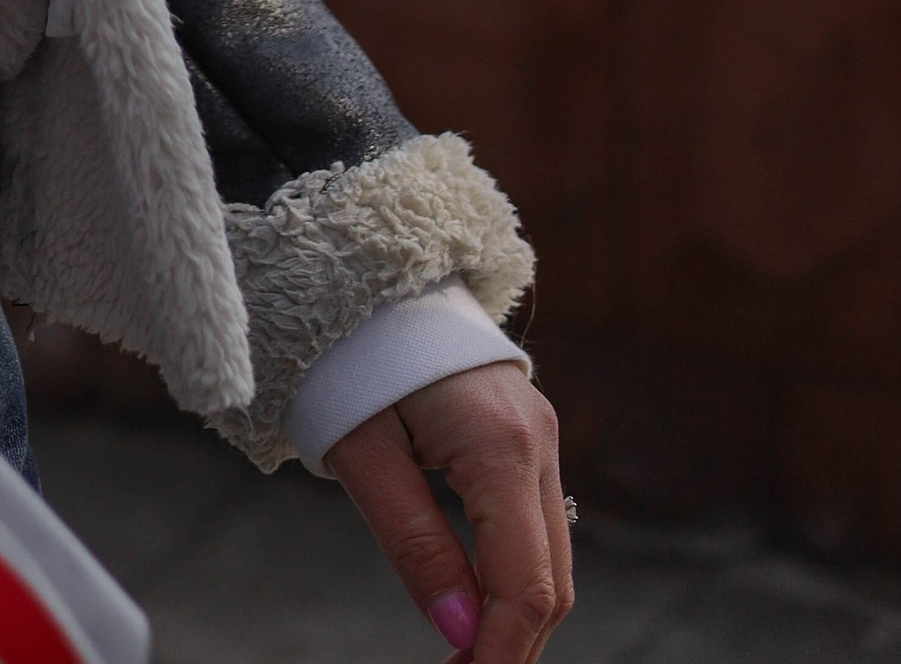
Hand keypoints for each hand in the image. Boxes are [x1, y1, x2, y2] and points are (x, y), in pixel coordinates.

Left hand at [324, 360, 570, 656]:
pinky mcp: (529, 432)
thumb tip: (460, 632)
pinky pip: (539, 524)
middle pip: (550, 580)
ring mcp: (541, 433)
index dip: (501, 653)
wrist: (362, 275)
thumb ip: (414, 544)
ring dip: (516, 616)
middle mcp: (538, 439)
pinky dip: (517, 575)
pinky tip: (476, 604)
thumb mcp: (362, 454)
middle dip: (513, 645)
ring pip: (552, 558)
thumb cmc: (348, 358)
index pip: (524, 585)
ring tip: (463, 654)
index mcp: (500, 444)